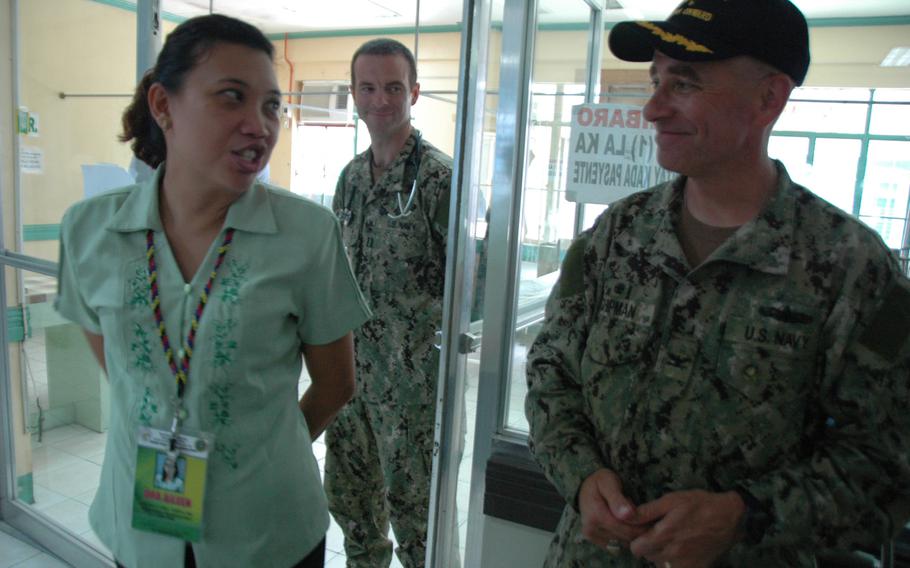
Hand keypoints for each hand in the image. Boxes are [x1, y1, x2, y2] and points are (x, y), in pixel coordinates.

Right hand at [577, 469, 648, 548]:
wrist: (585, 486)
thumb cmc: (601, 481)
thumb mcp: (609, 483)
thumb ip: (618, 499)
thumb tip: (628, 514)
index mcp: (596, 515)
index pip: (627, 529)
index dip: (643, 524)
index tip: (651, 515)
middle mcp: (591, 529)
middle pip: (626, 537)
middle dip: (639, 529)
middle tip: (645, 515)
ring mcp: (591, 536)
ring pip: (622, 543)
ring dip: (632, 533)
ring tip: (633, 517)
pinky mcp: (594, 540)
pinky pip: (616, 545)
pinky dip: (624, 537)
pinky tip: (625, 524)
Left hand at [629, 490, 744, 567]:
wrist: (729, 517)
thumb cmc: (699, 504)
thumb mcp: (671, 500)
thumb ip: (647, 511)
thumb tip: (625, 515)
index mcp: (664, 535)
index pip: (636, 548)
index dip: (636, 538)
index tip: (643, 530)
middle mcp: (672, 553)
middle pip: (647, 557)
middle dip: (648, 545)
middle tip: (658, 532)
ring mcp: (684, 564)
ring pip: (660, 564)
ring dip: (661, 554)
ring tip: (671, 539)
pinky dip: (674, 562)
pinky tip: (681, 549)